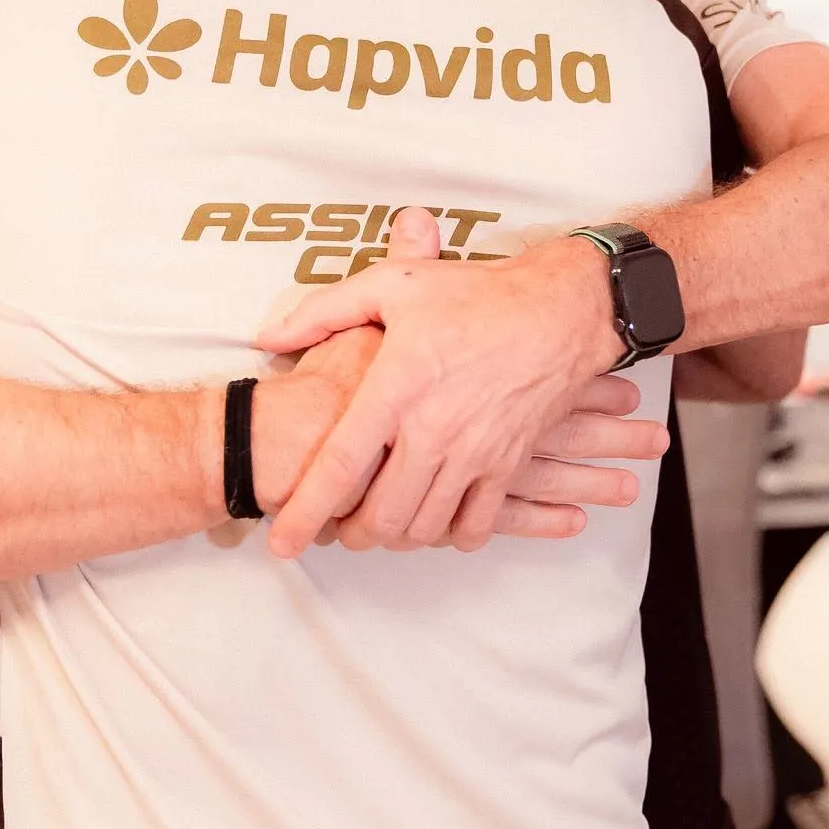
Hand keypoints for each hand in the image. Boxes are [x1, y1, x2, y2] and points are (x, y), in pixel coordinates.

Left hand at [257, 225, 623, 556]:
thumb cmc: (475, 295)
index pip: (340, 466)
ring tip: (382, 526)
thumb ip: (324, 311)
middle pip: (381, 513)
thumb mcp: (392, 285)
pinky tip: (437, 522)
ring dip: (397, 537)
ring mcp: (474, 453)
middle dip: (351, 533)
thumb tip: (270, 337)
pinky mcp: (507, 464)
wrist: (558, 309)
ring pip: (424, 526)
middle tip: (337, 528)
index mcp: (396, 388)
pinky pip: (476, 525)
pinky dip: (450, 535)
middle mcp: (433, 430)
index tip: (281, 543)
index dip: (305, 511)